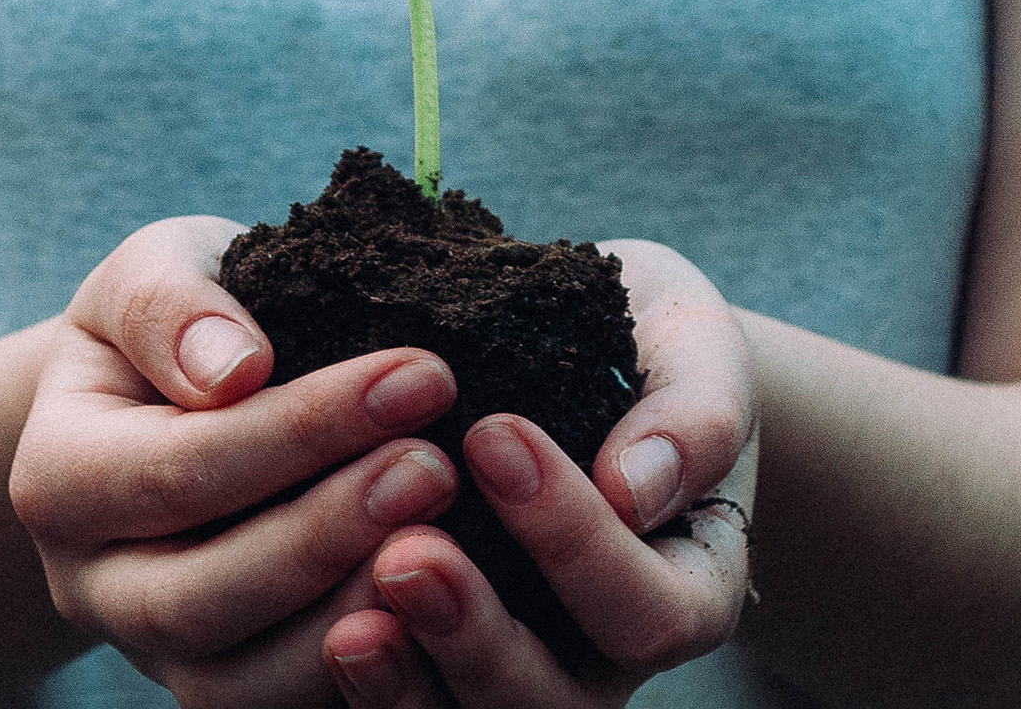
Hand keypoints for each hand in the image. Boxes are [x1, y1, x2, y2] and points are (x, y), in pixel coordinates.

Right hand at [8, 216, 465, 708]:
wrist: (172, 403)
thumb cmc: (181, 327)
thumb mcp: (154, 272)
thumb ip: (172, 306)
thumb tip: (234, 368)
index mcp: (58, 479)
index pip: (181, 469)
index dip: (305, 428)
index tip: (422, 374)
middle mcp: (91, 586)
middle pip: (200, 597)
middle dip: (327, 534)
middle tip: (436, 467)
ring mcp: (155, 653)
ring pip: (239, 685)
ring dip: (348, 620)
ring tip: (446, 544)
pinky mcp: (222, 686)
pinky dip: (364, 679)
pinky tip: (441, 616)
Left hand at [318, 240, 758, 707]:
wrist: (580, 350)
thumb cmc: (647, 346)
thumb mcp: (692, 346)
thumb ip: (694, 416)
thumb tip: (634, 489)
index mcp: (687, 589)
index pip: (649, 611)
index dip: (575, 542)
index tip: (494, 433)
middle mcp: (606, 659)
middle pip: (554, 702)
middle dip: (478, 636)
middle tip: (407, 555)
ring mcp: (521, 677)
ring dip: (408, 689)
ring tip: (350, 629)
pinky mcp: (442, 671)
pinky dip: (370, 690)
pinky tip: (326, 638)